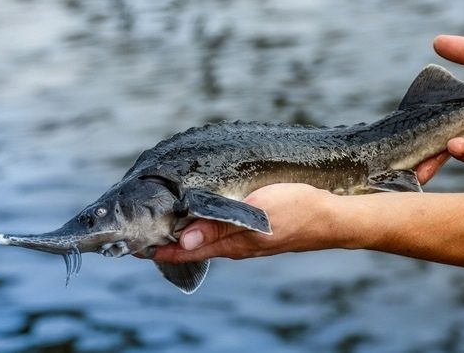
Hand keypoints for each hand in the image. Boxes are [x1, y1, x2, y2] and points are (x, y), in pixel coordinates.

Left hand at [152, 184, 338, 263]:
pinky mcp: (255, 232)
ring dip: (184, 233)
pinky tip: (201, 216)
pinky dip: (203, 227)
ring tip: (164, 222)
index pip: (184, 252)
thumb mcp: (255, 215)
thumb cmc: (296, 211)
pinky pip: (221, 232)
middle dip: (166, 240)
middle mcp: (235, 246)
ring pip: (206, 239)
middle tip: (141, 229)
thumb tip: (184, 241)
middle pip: (192, 247)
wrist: (330, 217)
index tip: (133, 245)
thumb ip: (219, 226)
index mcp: (231, 244)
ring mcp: (246, 241)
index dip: (159, 250)